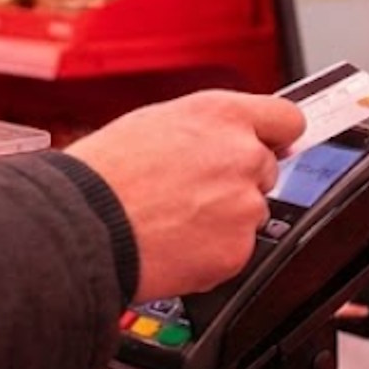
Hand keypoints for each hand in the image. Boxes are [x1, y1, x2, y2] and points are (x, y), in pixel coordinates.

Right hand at [66, 90, 305, 301]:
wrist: (82, 227)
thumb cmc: (103, 175)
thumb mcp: (155, 123)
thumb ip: (208, 128)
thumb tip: (233, 135)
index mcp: (223, 116)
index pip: (287, 119)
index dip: (277, 134)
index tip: (274, 143)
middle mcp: (243, 155)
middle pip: (266, 169)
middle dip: (237, 180)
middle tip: (191, 191)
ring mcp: (245, 205)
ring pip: (250, 212)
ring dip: (223, 218)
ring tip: (173, 219)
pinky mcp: (238, 249)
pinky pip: (235, 250)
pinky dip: (211, 252)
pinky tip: (175, 243)